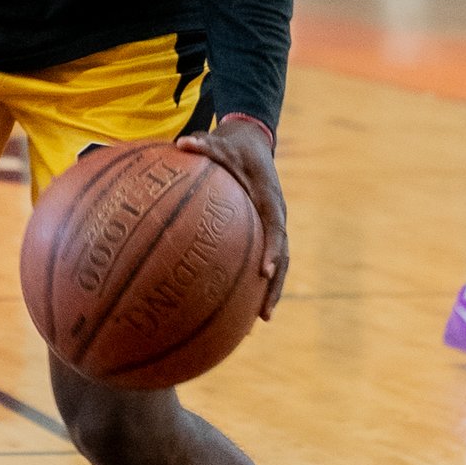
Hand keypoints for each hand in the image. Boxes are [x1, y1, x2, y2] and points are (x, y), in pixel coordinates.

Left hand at [179, 114, 289, 314]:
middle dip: (275, 286)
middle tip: (264, 314)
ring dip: (270, 292)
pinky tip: (237, 304)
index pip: (276, 227)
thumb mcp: (221, 142)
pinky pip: (262, 257)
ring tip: (257, 322)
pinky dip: (254, 281)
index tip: (265, 272)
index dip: (272, 249)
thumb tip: (182, 143)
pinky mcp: (264, 230)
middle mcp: (276, 215)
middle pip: (283, 256)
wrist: (252, 142)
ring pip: (278, 263)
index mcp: (270, 198)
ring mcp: (272, 225)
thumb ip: (204, 145)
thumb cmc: (234, 146)